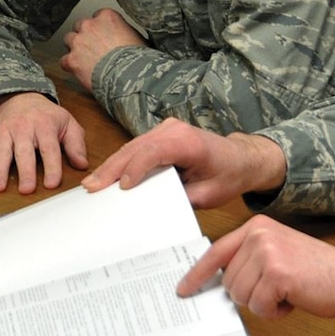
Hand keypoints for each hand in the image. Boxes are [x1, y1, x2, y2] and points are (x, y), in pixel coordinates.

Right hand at [0, 92, 88, 193]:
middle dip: (25, 171)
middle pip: (24, 152)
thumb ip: (76, 144)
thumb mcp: (67, 123)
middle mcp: (23, 127)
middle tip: (26, 190)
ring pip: (1, 152)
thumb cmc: (46, 116)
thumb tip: (82, 164)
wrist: (20, 97)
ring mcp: (5, 132)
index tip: (51, 184)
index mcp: (44, 125)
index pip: (49, 149)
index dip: (51, 167)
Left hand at [60, 8, 145, 89]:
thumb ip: (125, 31)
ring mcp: (78, 42)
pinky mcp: (72, 60)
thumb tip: (126, 37)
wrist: (130, 76)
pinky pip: (64, 61)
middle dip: (85, 36)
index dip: (100, 28)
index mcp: (107, 16)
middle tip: (94, 48)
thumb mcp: (137, 37)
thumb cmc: (138, 58)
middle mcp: (89, 25)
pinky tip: (78, 71)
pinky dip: (70, 65)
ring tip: (85, 59)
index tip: (104, 36)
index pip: (97, 17)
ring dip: (75, 48)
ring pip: (68, 40)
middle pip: (80, 26)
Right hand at [82, 118, 285, 207]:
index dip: (136, 168)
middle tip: (92, 186)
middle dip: (112, 168)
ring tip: (93, 183)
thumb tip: (151, 207)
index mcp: (189, 142)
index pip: (155, 151)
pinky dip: (122, 160)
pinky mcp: (161, 133)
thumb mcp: (208, 195)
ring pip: (132, 145)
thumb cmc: (229, 174)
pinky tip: (107, 174)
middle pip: (136, 147)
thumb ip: (180, 199)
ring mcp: (167, 128)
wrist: (242, 158)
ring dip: (112, 164)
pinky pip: (137, 146)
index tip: (122, 187)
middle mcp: (175, 130)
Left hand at [178, 219, 334, 335]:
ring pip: (241, 296)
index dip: (198, 275)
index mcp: (257, 227)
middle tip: (279, 291)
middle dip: (250, 295)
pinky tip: (295, 299)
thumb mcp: (279, 254)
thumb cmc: (318, 272)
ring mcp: (267, 252)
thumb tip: (219, 284)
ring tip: (289, 292)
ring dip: (264, 304)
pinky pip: (260, 307)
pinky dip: (276, 312)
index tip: (184, 290)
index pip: (216, 252)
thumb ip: (250, 261)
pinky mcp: (278, 273)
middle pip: (228, 281)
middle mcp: (259, 234)